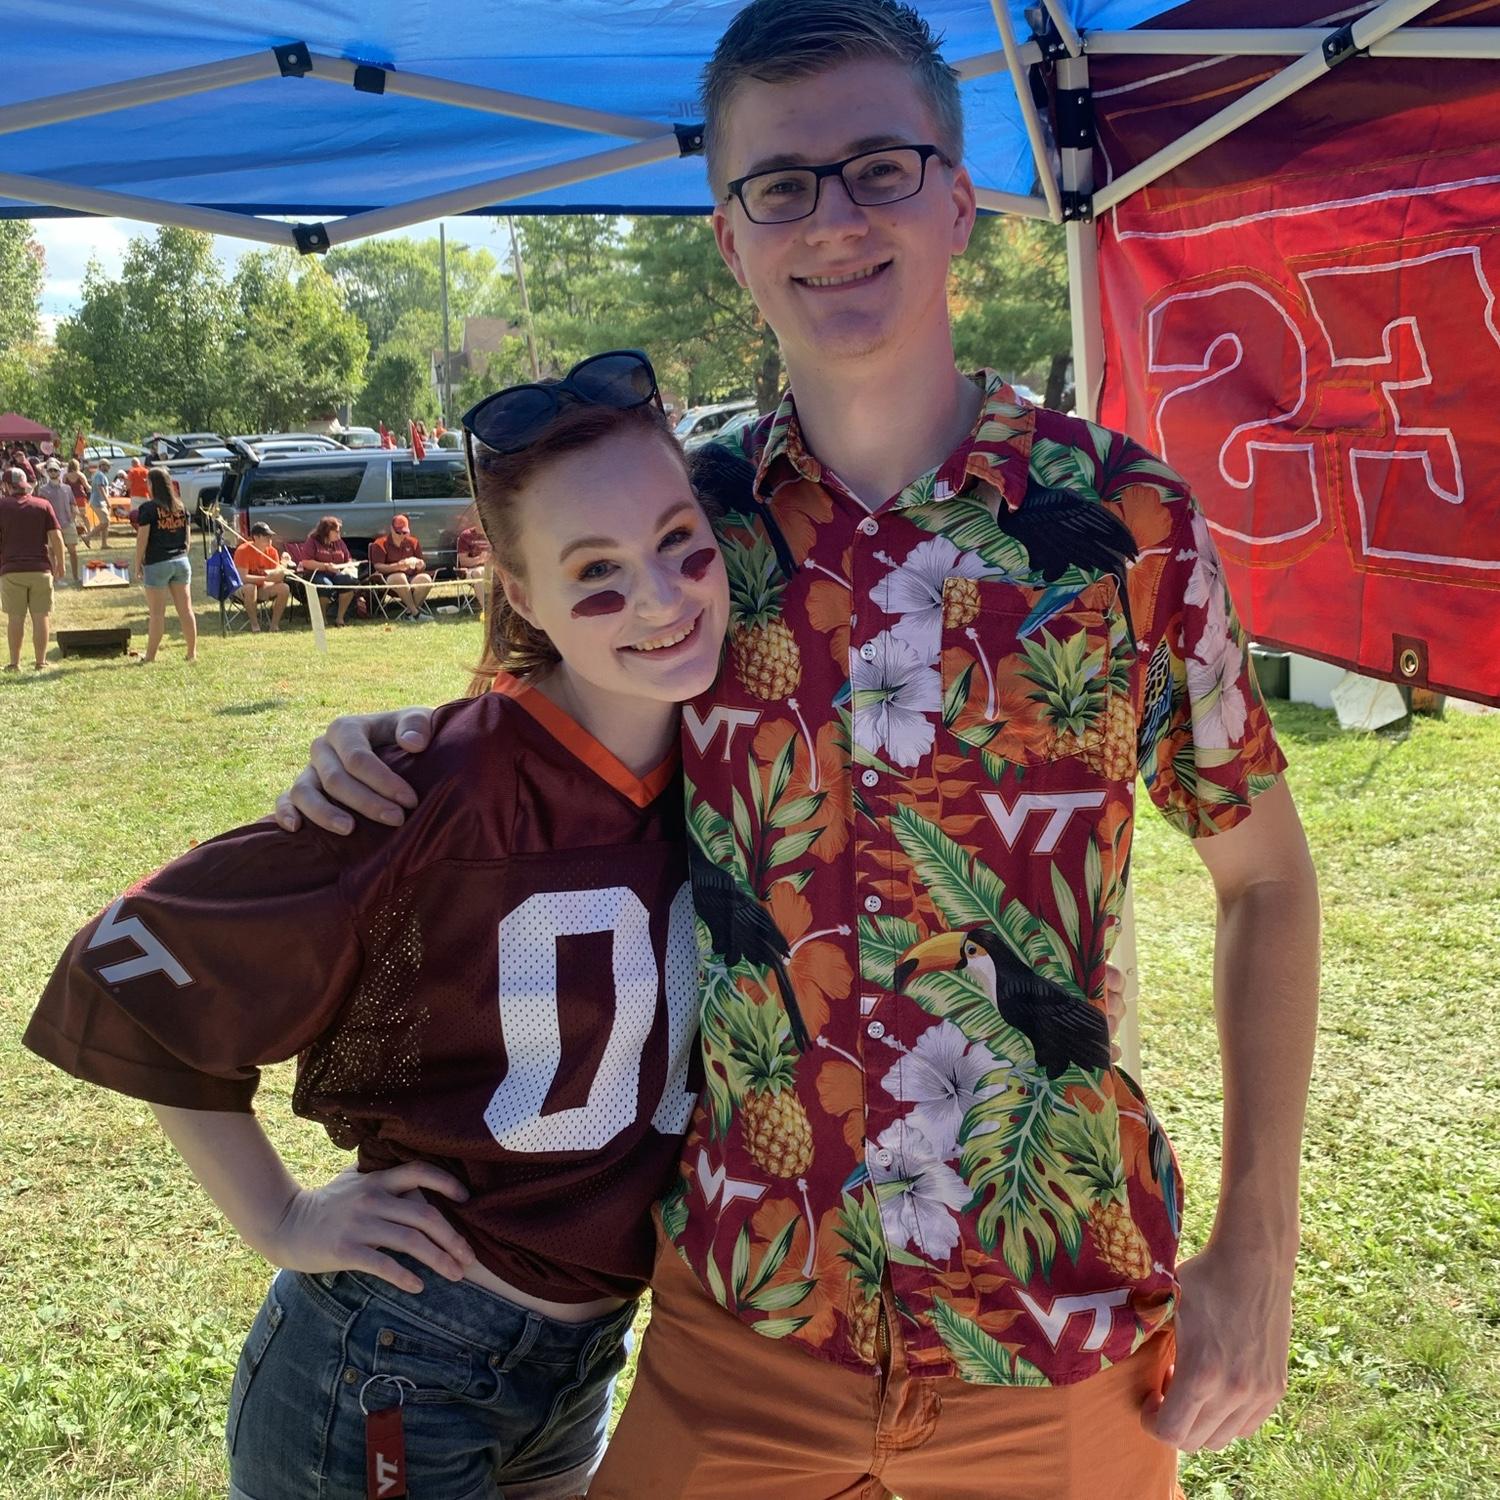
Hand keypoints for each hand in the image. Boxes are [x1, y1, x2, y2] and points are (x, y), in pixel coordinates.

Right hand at [257, 1162, 475, 1293]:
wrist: (285, 1223)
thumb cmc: (326, 1205)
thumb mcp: (355, 1182)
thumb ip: (384, 1180)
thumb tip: (420, 1184)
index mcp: (377, 1180)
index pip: (420, 1171)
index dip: (447, 1183)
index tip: (467, 1199)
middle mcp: (372, 1199)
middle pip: (424, 1216)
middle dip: (452, 1238)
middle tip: (469, 1257)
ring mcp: (359, 1224)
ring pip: (411, 1242)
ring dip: (438, 1260)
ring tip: (454, 1274)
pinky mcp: (346, 1249)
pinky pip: (383, 1264)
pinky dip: (405, 1276)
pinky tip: (419, 1286)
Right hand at [275, 707, 434, 832]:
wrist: (399, 749)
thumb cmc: (409, 736)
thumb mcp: (421, 720)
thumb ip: (418, 725)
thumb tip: (412, 744)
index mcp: (346, 728)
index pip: (358, 758)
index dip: (383, 781)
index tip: (410, 801)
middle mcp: (322, 748)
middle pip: (335, 779)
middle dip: (366, 802)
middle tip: (397, 820)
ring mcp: (309, 770)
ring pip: (304, 792)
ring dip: (324, 813)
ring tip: (350, 830)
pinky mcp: (301, 791)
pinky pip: (285, 801)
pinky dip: (284, 813)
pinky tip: (296, 829)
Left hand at [1141, 1239, 1293, 1452]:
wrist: (1254, 1261)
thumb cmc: (1203, 1278)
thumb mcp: (1164, 1305)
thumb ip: (1146, 1337)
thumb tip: (1114, 1347)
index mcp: (1202, 1374)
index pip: (1172, 1433)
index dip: (1152, 1422)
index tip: (1148, 1399)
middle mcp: (1235, 1392)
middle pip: (1196, 1441)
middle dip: (1174, 1422)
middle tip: (1166, 1390)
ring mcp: (1259, 1393)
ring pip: (1222, 1438)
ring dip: (1201, 1422)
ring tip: (1191, 1386)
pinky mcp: (1276, 1388)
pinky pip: (1246, 1426)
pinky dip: (1226, 1417)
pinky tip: (1216, 1386)